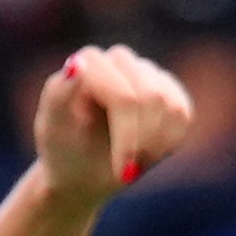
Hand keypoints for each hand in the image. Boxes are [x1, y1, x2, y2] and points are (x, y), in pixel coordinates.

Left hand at [30, 44, 198, 201]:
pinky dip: (168, 142)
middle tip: (127, 174)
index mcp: (89, 63)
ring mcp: (146, 73)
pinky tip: (146, 155)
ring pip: (171, 106)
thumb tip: (77, 64)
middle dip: (143, 143)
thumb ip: (57, 95)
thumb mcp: (53, 130)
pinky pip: (183, 113)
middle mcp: (119, 61)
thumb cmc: (62, 149)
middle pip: (152, 99)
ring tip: (133, 165)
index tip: (121, 171)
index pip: (125, 97)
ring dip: (155, 146)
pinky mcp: (168, 90)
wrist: (78, 171)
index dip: (128, 137)